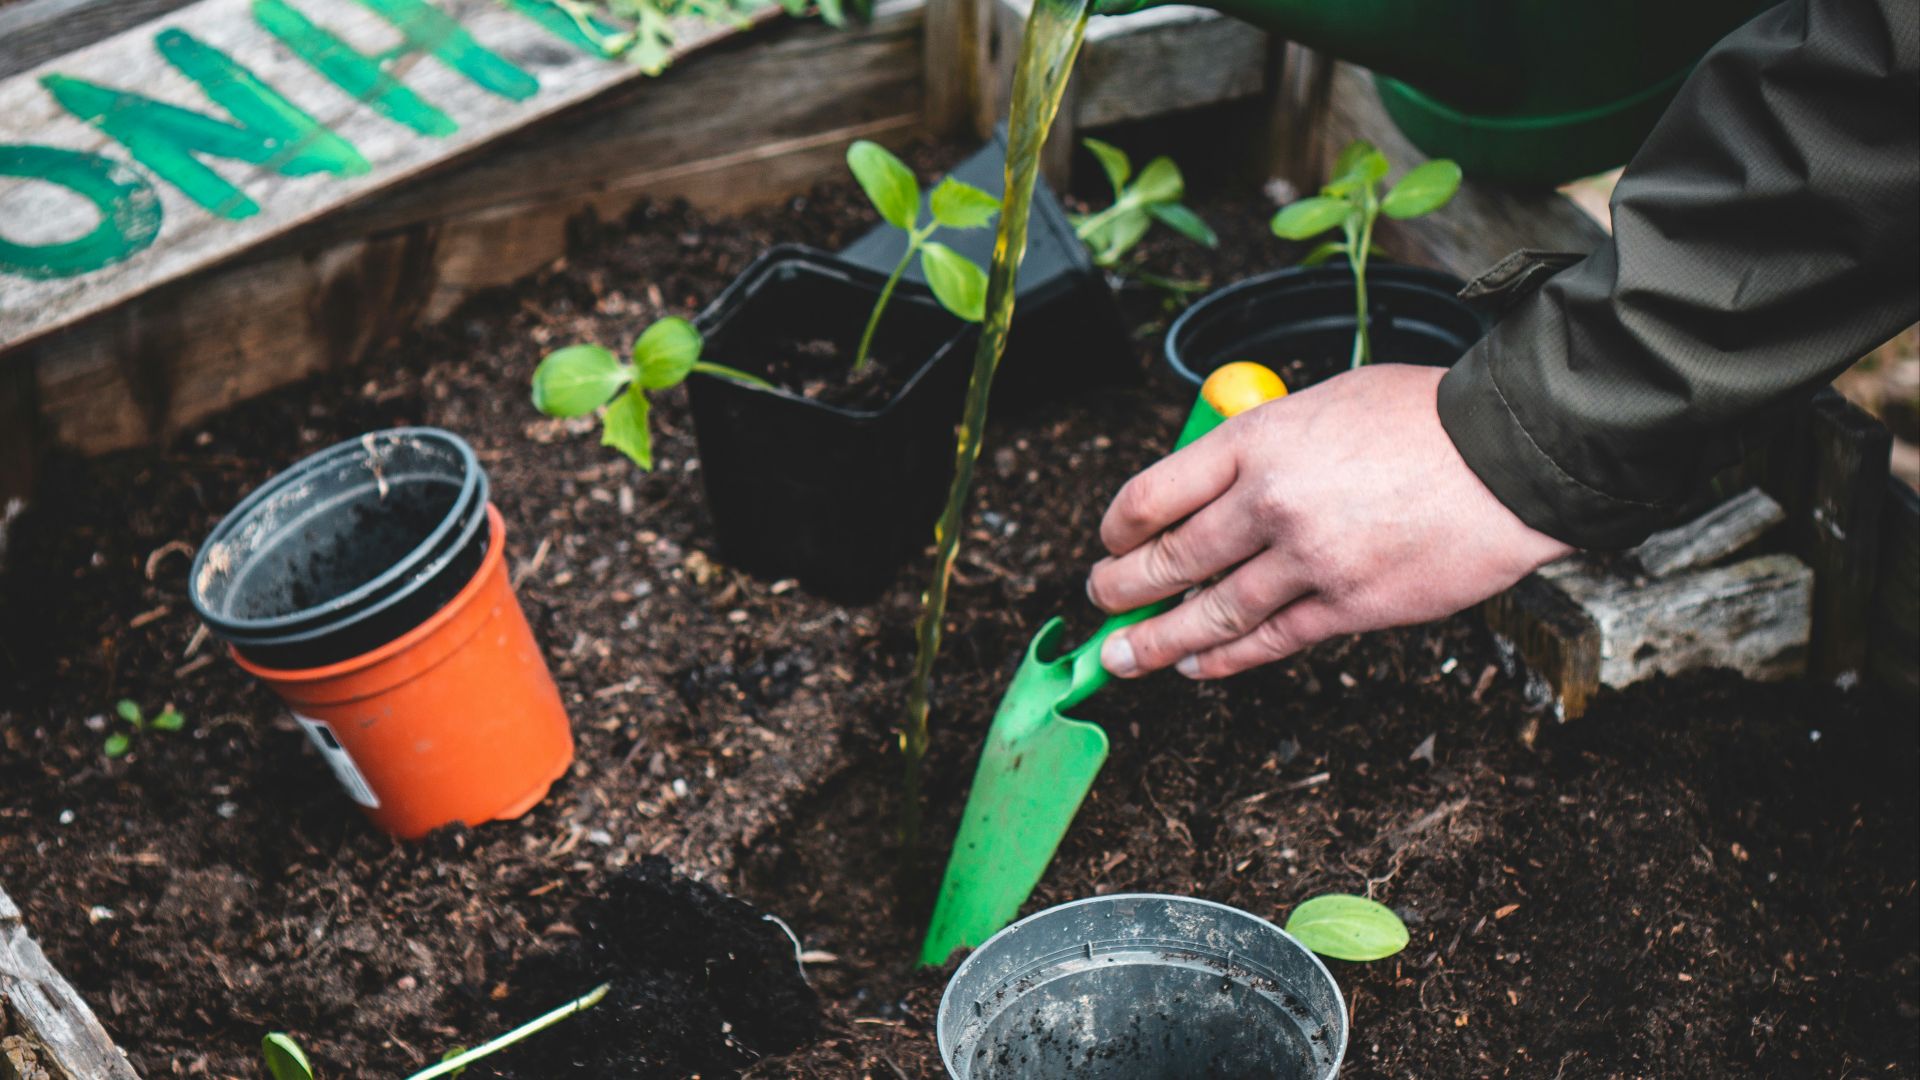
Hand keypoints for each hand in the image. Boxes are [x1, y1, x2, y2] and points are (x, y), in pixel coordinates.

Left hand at [1087, 363, 1572, 678]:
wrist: (1511, 456)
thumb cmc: (1424, 419)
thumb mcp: (1323, 402)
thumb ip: (1264, 443)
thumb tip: (1217, 482)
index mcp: (1258, 441)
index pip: (1154, 492)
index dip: (1118, 526)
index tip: (1109, 540)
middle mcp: (1270, 503)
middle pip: (1170, 559)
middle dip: (1121, 588)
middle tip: (1099, 601)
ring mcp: (1308, 561)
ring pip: (1210, 613)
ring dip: (1156, 641)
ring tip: (1122, 656)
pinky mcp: (1349, 606)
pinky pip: (1269, 641)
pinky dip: (1225, 659)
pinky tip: (1197, 666)